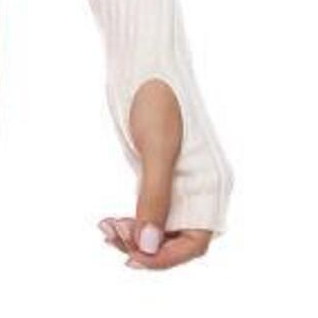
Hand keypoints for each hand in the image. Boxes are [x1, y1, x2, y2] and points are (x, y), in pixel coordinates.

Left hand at [98, 78, 213, 270]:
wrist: (142, 60)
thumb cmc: (154, 96)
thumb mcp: (155, 148)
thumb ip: (153, 197)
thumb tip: (147, 248)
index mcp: (213, 184)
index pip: (196, 243)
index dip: (165, 257)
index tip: (131, 257)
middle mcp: (203, 187)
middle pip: (178, 240)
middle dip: (145, 247)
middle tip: (108, 232)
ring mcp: (181, 180)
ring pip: (161, 228)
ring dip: (134, 236)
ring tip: (103, 227)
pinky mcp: (160, 171)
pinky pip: (151, 211)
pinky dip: (132, 221)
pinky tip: (108, 220)